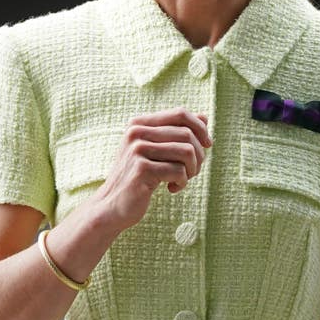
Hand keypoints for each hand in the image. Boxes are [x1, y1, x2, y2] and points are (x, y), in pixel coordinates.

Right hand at [95, 107, 212, 230]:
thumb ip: (177, 133)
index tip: (207, 144)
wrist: (112, 205)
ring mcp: (137, 150)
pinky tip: (172, 189)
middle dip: (199, 154)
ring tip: (183, 179)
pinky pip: (179, 171)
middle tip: (193, 171)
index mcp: (139, 123)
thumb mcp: (156, 151)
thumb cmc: (139, 177)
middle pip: (187, 133)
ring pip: (187, 151)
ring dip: (192, 169)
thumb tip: (205, 117)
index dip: (200, 127)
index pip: (180, 113)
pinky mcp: (142, 169)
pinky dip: (182, 182)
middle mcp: (136, 132)